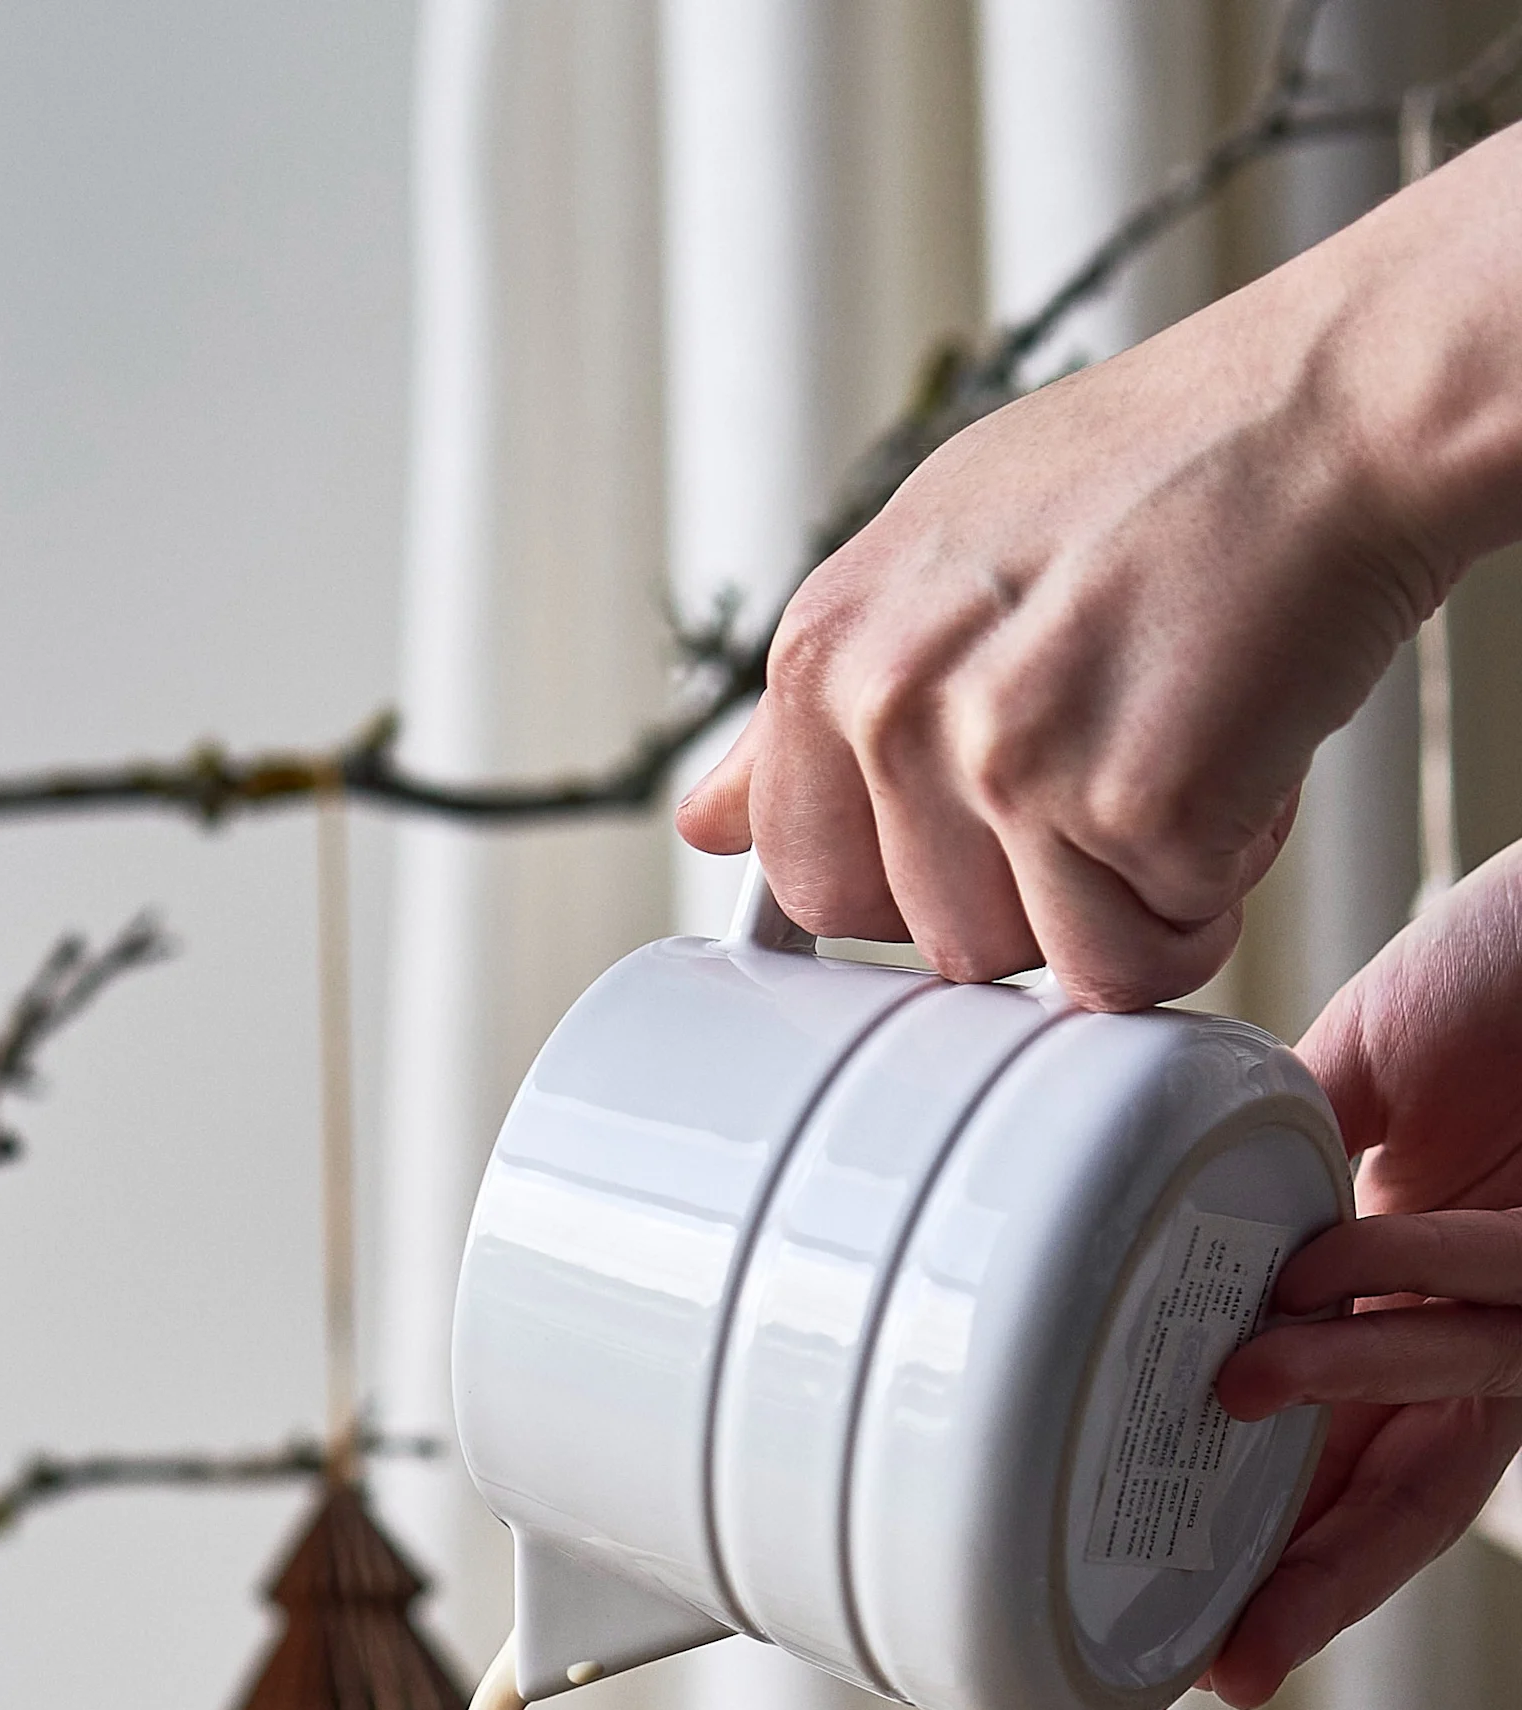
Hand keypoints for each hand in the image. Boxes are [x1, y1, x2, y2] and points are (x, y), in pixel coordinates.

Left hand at [678, 128, 1521, 1009]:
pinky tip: (1233, 772)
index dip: (923, 883)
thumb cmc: (1158, 475)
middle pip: (939, 945)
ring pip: (1051, 965)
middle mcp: (897, 703)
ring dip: (1132, 905)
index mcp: (829, 650)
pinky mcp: (1134, 801)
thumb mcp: (936, 553)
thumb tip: (711, 826)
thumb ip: (818, 714)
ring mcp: (1010, 757)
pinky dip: (1213, 897)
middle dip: (1039, 899)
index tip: (993, 840)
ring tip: (1175, 759)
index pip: (812, 885)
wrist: (1330, 413)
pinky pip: (1155, 955)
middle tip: (1112, 770)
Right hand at [1208, 843, 1521, 1705]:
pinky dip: (1399, 1283)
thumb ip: (1269, 1161)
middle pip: (1408, 1495)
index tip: (1205, 1634)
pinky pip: (1494, 1291)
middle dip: (1315, 1581)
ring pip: (1452, 1404)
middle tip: (1230, 1656)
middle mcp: (1490, 1320)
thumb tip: (1139, 1216)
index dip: (1287, 1554)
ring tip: (1234, 1389)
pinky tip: (1319, 1266)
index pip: (1355, 1460)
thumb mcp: (1354, 1072)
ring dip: (1337, 1404)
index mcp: (1423, 1298)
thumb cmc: (1507, 963)